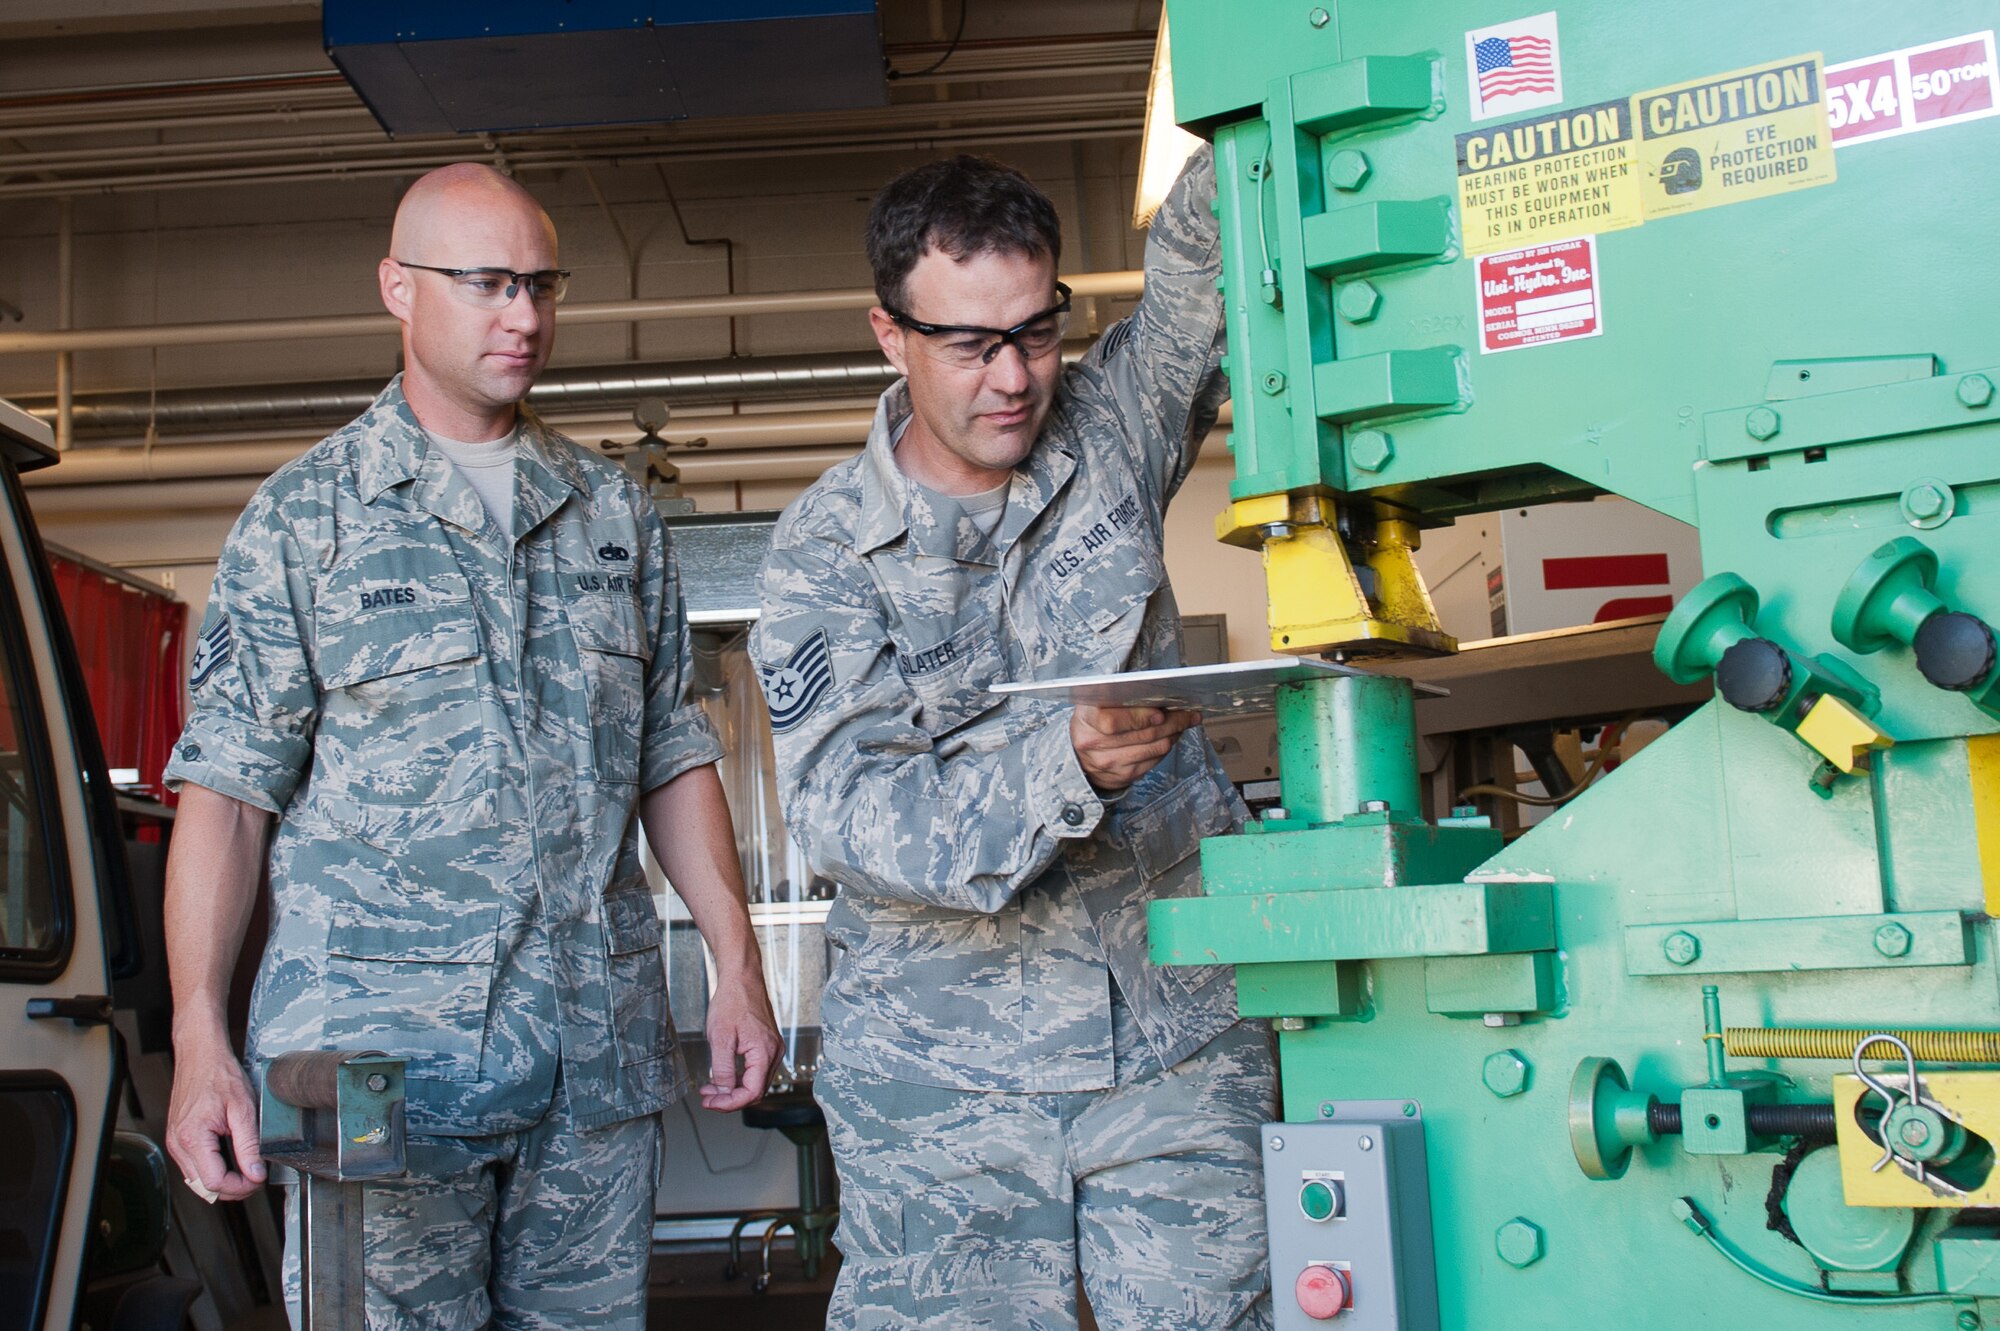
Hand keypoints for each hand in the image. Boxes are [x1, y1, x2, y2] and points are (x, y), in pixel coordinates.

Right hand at [165, 1032, 265, 1202]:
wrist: (200, 1055)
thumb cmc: (218, 1074)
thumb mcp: (243, 1109)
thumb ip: (249, 1145)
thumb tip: (255, 1173)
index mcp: (192, 1138)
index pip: (214, 1182)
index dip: (240, 1187)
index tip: (258, 1179)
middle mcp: (178, 1144)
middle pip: (204, 1187)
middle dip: (233, 1188)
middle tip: (256, 1178)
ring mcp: (175, 1143)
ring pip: (197, 1181)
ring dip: (222, 1181)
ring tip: (247, 1170)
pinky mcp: (178, 1139)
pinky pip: (194, 1167)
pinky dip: (212, 1170)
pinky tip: (231, 1162)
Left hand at [698, 968, 784, 1111]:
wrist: (742, 978)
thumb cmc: (733, 1001)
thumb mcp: (720, 1038)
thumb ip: (722, 1069)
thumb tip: (722, 1091)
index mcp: (765, 1053)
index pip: (751, 1092)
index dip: (729, 1103)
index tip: (711, 1103)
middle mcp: (774, 1053)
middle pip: (755, 1091)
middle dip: (730, 1099)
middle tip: (708, 1099)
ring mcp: (773, 1049)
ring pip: (755, 1082)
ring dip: (733, 1090)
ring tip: (711, 1090)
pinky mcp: (767, 1045)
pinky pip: (756, 1071)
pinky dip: (739, 1078)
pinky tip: (722, 1077)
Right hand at [1071, 704, 1198, 791]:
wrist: (1079, 756)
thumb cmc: (1094, 720)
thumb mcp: (1097, 701)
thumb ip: (1121, 695)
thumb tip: (1157, 693)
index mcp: (1086, 719)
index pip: (1113, 721)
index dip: (1139, 717)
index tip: (1161, 712)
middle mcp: (1094, 744)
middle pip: (1143, 734)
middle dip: (1173, 721)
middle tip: (1189, 712)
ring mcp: (1109, 763)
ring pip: (1154, 748)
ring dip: (1174, 733)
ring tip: (1184, 721)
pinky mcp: (1123, 776)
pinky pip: (1154, 760)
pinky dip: (1167, 745)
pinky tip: (1172, 735)